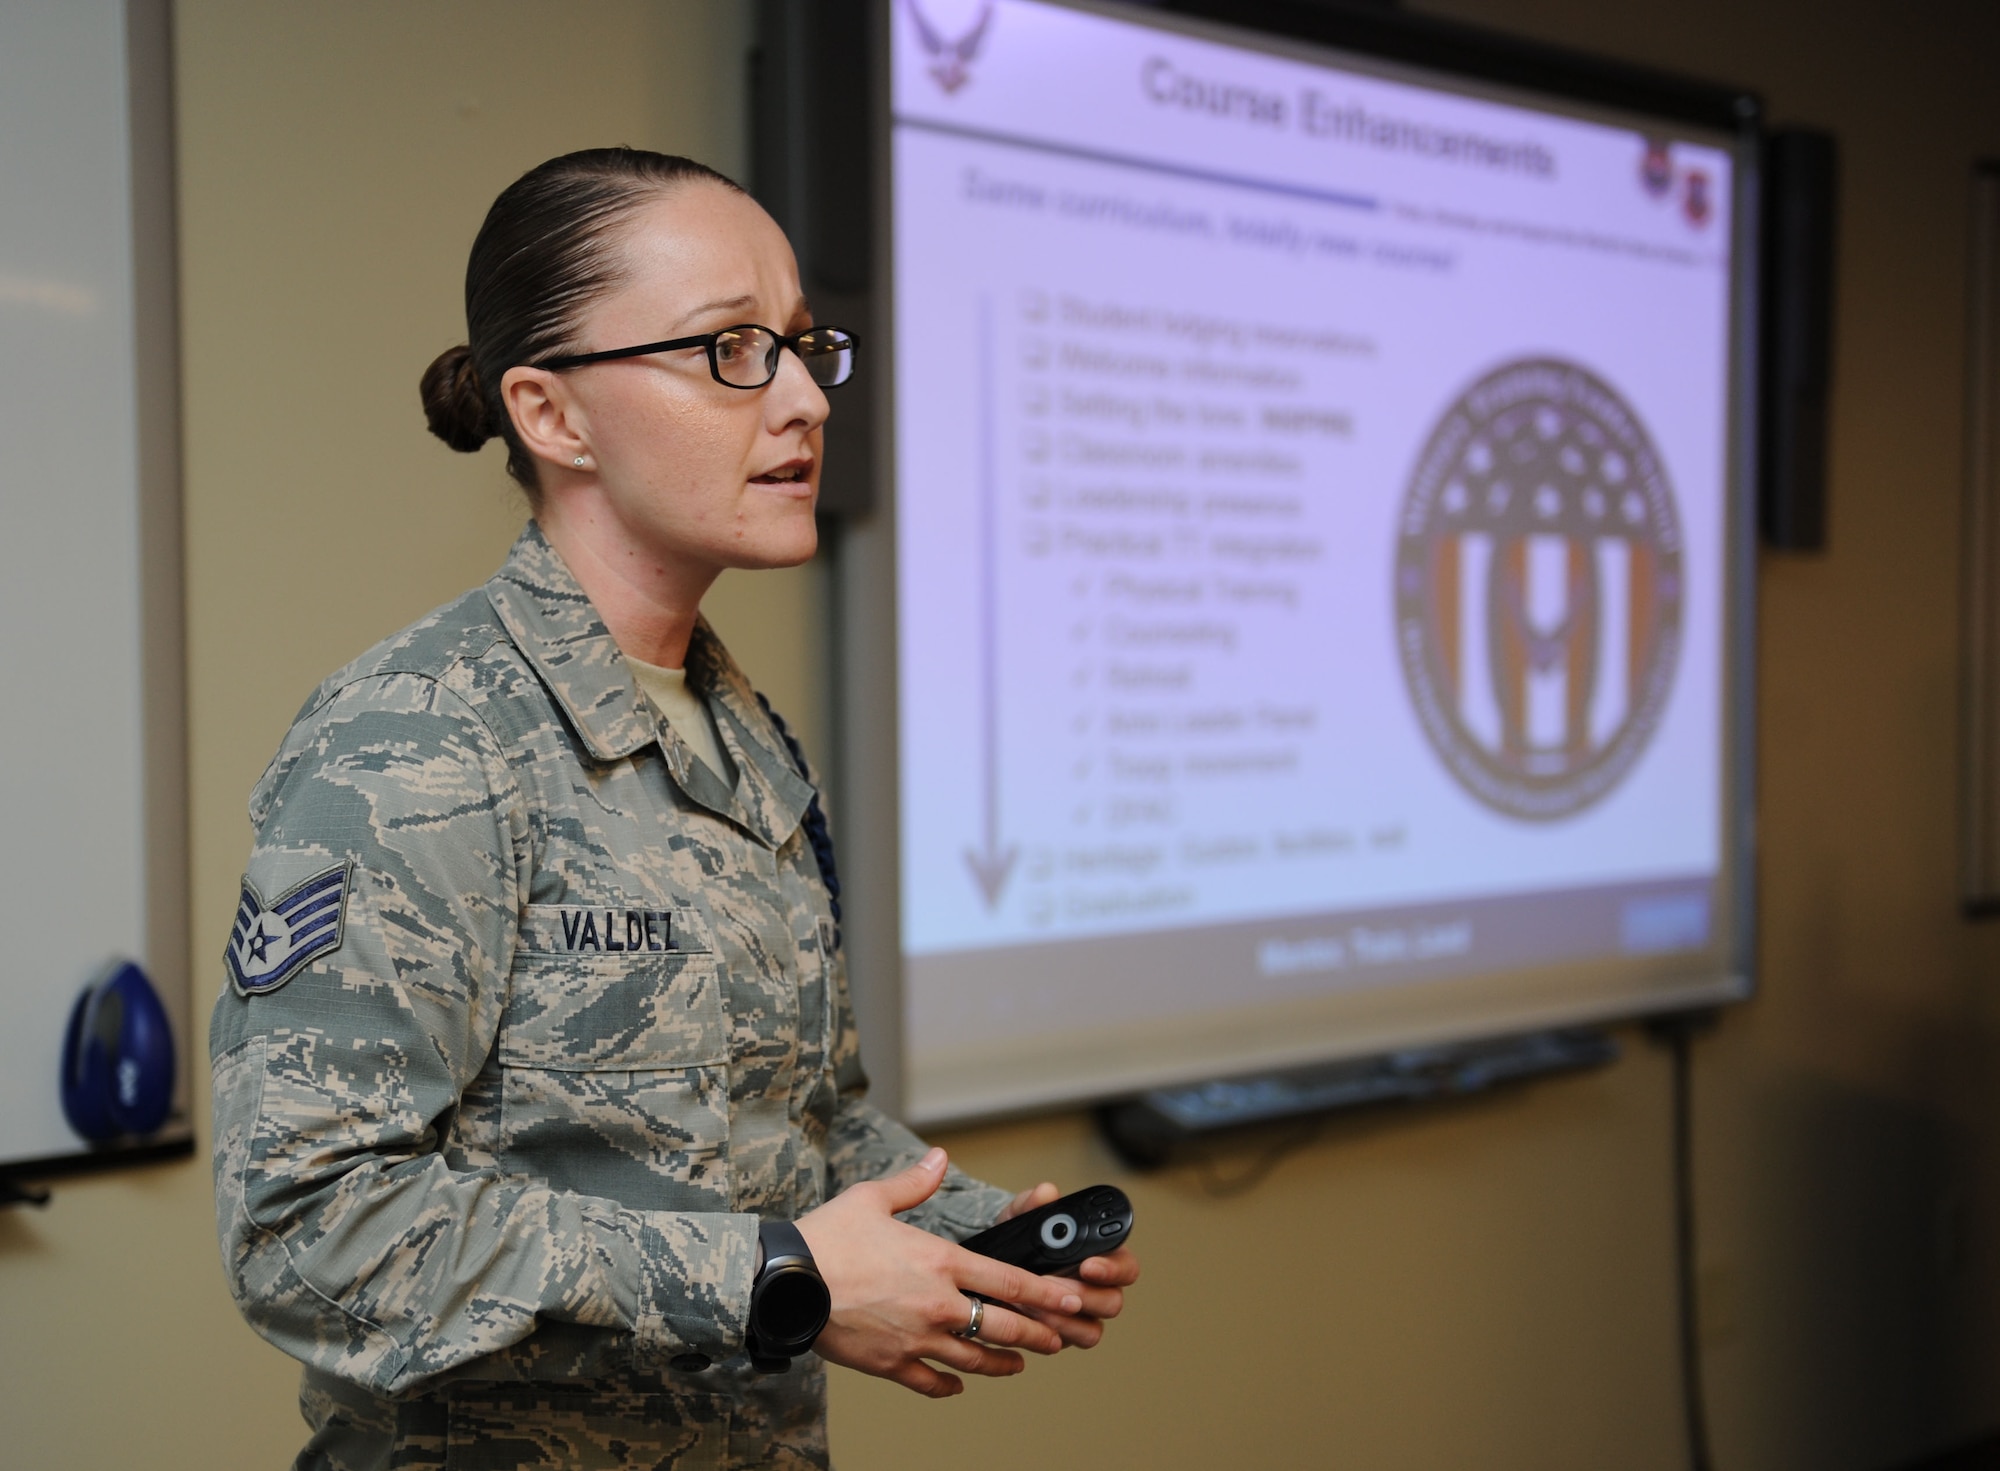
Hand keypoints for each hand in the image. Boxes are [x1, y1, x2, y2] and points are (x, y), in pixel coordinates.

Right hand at [796, 1148, 1087, 1397]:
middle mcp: (937, 1305)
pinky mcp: (891, 1365)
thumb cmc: (828, 1237)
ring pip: (973, 1361)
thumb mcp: (872, 1198)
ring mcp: (916, 1340)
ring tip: (1017, 1364)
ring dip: (1001, 1364)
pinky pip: (931, 1383)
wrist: (786, 1283)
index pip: (1009, 1282)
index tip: (1072, 1301)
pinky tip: (958, 1386)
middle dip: (1037, 1335)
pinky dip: (949, 1386)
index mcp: (940, 1262)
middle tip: (1057, 1340)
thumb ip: (914, 1182)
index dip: (1047, 1294)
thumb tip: (938, 1158)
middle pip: (1003, 1328)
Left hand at [993, 1182, 1140, 1348]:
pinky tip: (1027, 1318)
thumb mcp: (1020, 1218)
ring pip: (1092, 1329)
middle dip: (1084, 1296)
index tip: (1088, 1264)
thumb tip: (1046, 1192)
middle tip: (1054, 1286)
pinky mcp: (1064, 1336)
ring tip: (1033, 1303)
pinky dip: (1049, 1333)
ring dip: (1063, 1317)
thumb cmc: (1018, 1240)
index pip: (1125, 1265)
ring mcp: (1082, 1316)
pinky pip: (1068, 1342)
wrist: (993, 1270)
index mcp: (1100, 1257)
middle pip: (1113, 1301)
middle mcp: (1098, 1290)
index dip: (1112, 1267)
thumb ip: (1032, 1204)